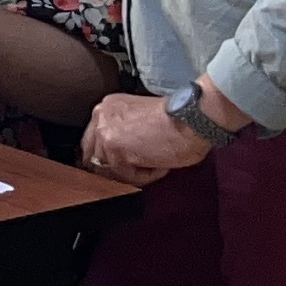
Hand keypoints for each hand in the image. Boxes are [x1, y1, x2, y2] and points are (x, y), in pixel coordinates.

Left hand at [83, 91, 211, 183]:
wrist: (192, 118)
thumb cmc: (178, 119)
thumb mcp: (141, 118)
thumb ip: (124, 131)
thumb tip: (118, 155)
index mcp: (106, 108)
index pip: (94, 141)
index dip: (110, 157)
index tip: (125, 164)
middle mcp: (100, 117)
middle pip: (94, 156)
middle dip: (115, 168)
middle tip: (137, 171)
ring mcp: (105, 133)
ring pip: (110, 169)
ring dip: (133, 173)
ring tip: (156, 164)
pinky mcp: (115, 149)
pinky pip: (125, 176)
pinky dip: (144, 177)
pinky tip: (160, 166)